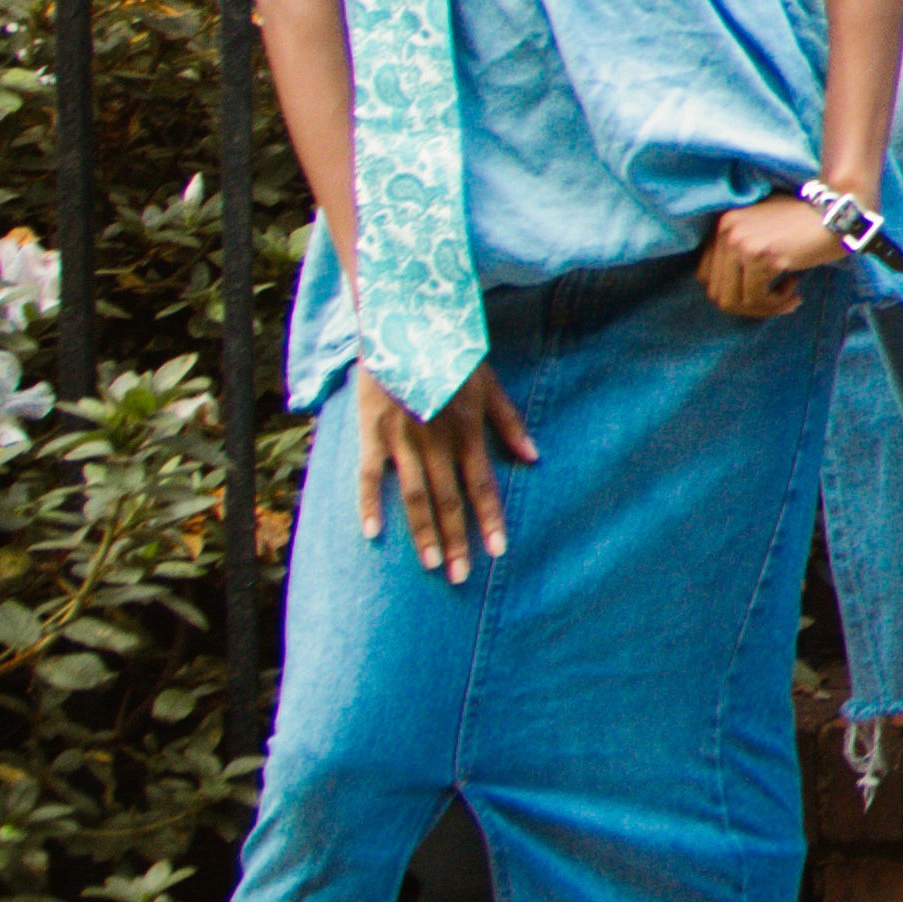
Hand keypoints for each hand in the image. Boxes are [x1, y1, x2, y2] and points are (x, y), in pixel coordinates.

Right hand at [355, 364, 534, 583]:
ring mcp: (402, 440)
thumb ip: (509, 421)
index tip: (497, 552)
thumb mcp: (489, 383)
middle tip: (462, 577)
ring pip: (414, 496)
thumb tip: (533, 456)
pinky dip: (369, 504)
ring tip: (432, 564)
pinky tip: (372, 533)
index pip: (482, 485)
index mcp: (466, 430)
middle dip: (458, 540)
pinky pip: (370, 475)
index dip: (490, 519)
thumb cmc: (451, 354)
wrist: (403, 324)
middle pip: (449, 500)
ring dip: (423, 533)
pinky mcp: (372, 433)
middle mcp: (436, 441)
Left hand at [699, 192, 844, 318]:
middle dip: (747, 306)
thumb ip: (743, 247)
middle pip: (718, 292)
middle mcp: (727, 232)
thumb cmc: (808, 222)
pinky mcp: (761, 258)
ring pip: (734, 301)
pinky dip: (776, 304)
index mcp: (724, 224)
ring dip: (763, 308)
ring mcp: (742, 244)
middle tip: (776, 301)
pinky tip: (795, 292)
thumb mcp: (765, 227)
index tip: (759, 291)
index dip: (732, 291)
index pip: (705, 275)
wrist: (839, 213)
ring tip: (787, 297)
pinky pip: (757, 299)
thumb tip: (731, 291)